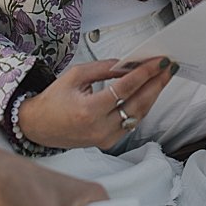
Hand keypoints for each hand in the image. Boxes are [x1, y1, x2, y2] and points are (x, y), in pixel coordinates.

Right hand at [16, 58, 173, 149]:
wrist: (37, 127)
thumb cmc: (53, 100)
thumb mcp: (75, 75)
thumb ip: (104, 68)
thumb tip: (129, 63)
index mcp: (88, 110)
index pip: (125, 89)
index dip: (145, 73)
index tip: (160, 62)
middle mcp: (98, 128)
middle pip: (137, 103)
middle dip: (156, 83)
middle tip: (169, 68)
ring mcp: (105, 138)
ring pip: (138, 114)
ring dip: (153, 94)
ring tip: (163, 77)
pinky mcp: (108, 142)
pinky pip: (131, 122)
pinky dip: (142, 106)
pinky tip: (149, 92)